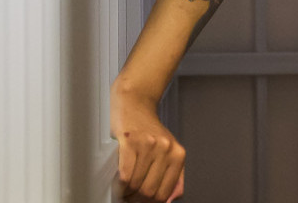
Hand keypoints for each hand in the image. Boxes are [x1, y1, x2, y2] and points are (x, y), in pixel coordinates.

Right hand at [112, 86, 186, 201]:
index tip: (142, 202)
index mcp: (178, 154)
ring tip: (124, 190)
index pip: (166, 193)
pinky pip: (124, 176)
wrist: (135, 105)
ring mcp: (148, 145)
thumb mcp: (169, 151)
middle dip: (137, 200)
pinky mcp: (130, 142)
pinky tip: (119, 183)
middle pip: (150, 192)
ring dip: (126, 193)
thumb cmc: (149, 130)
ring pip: (135, 186)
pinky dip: (120, 185)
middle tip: (130, 198)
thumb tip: (171, 201)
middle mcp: (166, 149)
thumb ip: (175, 177)